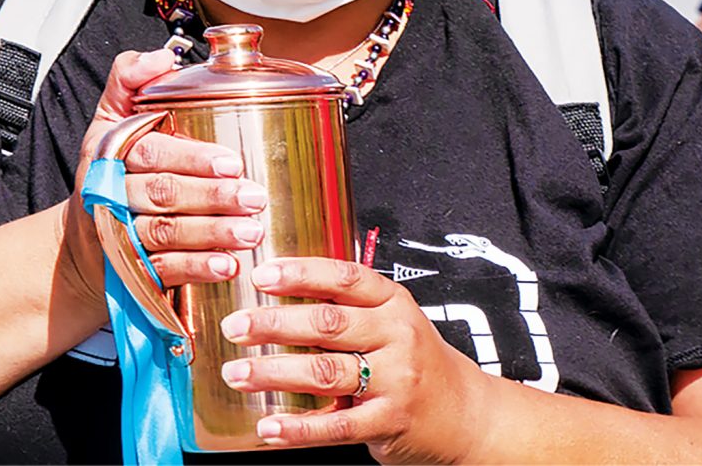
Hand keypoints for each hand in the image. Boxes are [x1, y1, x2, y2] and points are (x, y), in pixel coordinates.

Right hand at [59, 49, 266, 309]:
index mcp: (112, 153)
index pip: (152, 152)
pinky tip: (229, 267)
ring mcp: (121, 237)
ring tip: (251, 232)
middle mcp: (112, 195)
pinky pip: (163, 272)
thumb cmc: (112, 168)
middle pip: (164, 195)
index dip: (192, 157)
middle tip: (255, 197)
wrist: (82, 242)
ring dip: (212, 235)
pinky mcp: (131, 272)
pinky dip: (197, 269)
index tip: (233, 161)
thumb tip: (163, 56)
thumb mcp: (110, 117)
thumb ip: (130, 78)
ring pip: (166, 235)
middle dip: (212, 197)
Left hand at [218, 257, 487, 463]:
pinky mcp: (389, 421)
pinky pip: (336, 426)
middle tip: (235, 326)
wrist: (466, 413)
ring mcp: (395, 379)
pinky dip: (297, 428)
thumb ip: (348, 305)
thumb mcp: (392, 318)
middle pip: (327, 323)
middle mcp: (396, 335)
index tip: (261, 275)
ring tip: (238, 373)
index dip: (300, 274)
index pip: (343, 278)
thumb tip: (280, 290)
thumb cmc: (416, 358)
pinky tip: (269, 426)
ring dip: (274, 373)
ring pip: (325, 371)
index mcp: (393, 301)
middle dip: (274, 323)